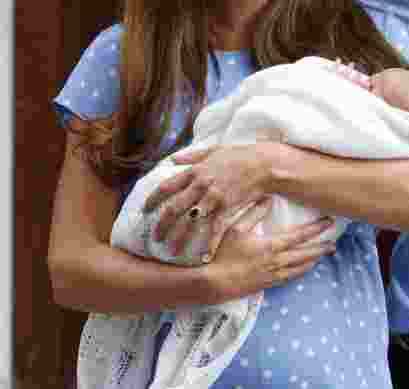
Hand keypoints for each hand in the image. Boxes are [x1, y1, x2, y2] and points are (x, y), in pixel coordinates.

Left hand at [143, 141, 294, 258]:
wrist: (263, 164)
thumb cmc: (239, 156)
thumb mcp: (213, 150)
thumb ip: (192, 156)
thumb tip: (173, 159)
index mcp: (195, 171)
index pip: (166, 187)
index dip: (153, 199)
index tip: (145, 210)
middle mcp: (200, 185)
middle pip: (174, 208)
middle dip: (161, 225)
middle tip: (154, 239)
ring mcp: (214, 197)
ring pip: (190, 222)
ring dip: (179, 238)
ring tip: (171, 252)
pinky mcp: (228, 207)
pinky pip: (215, 229)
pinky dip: (209, 244)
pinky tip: (204, 257)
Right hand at [210, 214, 337, 299]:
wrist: (213, 283)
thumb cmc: (222, 254)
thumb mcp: (235, 229)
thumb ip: (253, 213)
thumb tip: (267, 198)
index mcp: (271, 246)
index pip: (300, 236)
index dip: (316, 229)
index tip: (329, 222)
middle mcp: (277, 261)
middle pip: (306, 254)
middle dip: (321, 248)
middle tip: (334, 244)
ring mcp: (273, 275)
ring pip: (300, 268)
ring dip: (313, 260)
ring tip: (323, 255)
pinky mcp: (267, 285)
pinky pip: (290, 278)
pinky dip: (300, 272)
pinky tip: (304, 270)